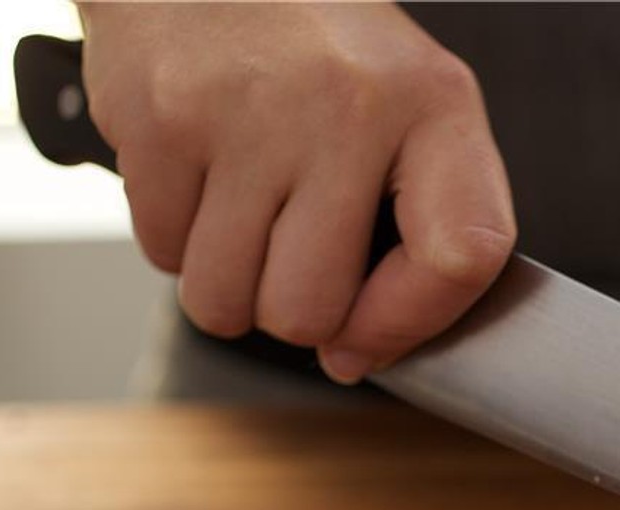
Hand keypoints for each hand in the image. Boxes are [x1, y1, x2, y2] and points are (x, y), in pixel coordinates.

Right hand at [79, 3, 515, 382]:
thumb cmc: (318, 45)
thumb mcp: (409, 106)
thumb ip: (424, 225)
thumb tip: (356, 354)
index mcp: (433, 103)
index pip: (459, 257)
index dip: (408, 323)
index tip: (369, 338)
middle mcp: (346, 106)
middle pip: (310, 309)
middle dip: (292, 310)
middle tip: (290, 250)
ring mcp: (246, 113)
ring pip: (226, 302)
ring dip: (229, 283)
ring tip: (245, 211)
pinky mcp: (159, 118)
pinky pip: (163, 254)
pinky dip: (177, 237)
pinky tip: (202, 176)